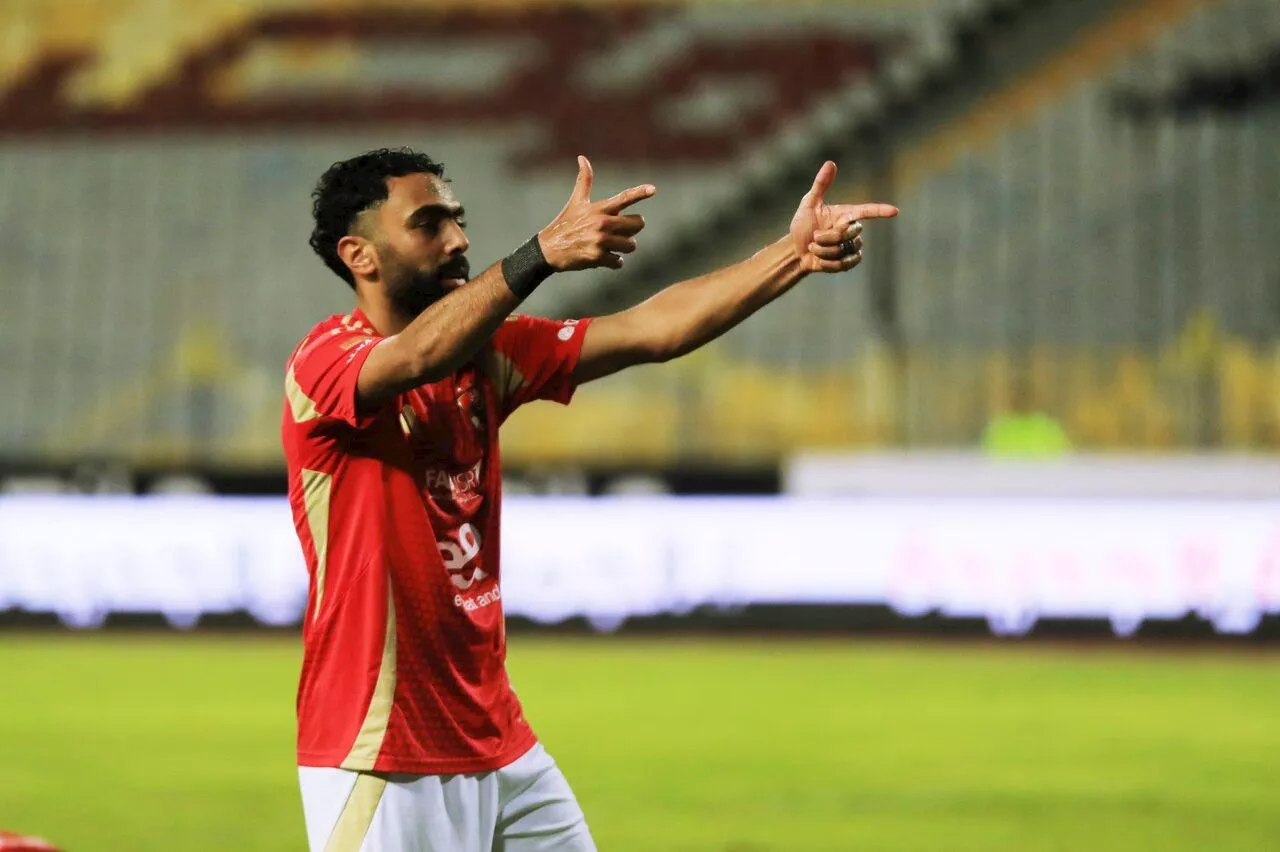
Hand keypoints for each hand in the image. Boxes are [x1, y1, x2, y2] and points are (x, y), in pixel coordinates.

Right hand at [538, 156, 655, 271]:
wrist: (549, 249)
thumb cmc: (565, 223)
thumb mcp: (576, 201)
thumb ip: (584, 180)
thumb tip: (582, 157)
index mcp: (600, 208)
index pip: (624, 198)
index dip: (640, 192)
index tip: (653, 189)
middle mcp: (602, 222)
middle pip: (637, 224)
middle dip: (632, 230)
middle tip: (620, 232)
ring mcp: (600, 240)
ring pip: (631, 245)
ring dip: (624, 247)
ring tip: (611, 246)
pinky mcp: (597, 257)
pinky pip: (619, 262)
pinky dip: (614, 262)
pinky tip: (603, 258)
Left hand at [789, 161, 897, 273]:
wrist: (796, 251)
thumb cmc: (802, 226)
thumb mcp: (808, 204)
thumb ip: (820, 185)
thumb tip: (830, 163)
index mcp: (845, 215)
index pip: (866, 211)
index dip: (880, 211)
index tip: (895, 212)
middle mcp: (851, 230)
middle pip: (849, 233)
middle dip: (827, 237)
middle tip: (814, 237)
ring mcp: (850, 247)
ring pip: (844, 250)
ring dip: (824, 251)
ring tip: (815, 249)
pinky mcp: (847, 262)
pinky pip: (844, 264)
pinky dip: (827, 264)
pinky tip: (820, 261)